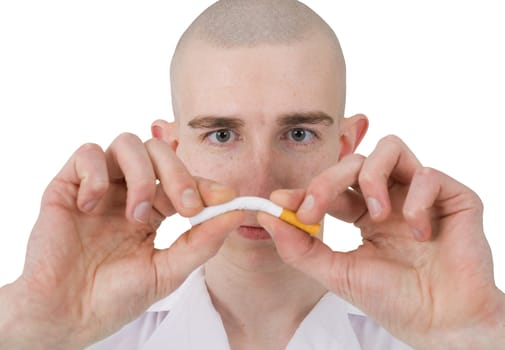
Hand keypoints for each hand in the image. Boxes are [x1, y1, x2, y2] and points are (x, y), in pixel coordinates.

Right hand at [0, 133, 242, 349]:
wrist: (65, 316)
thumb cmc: (114, 298)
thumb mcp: (168, 272)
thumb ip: (203, 242)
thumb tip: (238, 213)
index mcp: (152, 211)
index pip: (182, 180)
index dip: (204, 183)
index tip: (224, 197)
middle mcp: (126, 193)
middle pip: (159, 153)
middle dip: (179, 174)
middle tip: (186, 208)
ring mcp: (99, 188)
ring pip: (126, 144)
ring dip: (141, 176)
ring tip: (136, 216)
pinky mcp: (67, 187)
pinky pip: (86, 153)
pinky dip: (97, 174)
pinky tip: (93, 206)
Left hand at [259, 135, 504, 348]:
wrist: (443, 324)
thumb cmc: (394, 301)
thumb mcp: (337, 274)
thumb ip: (301, 248)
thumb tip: (266, 218)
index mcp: (365, 215)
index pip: (333, 187)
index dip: (306, 188)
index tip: (280, 200)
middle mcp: (392, 199)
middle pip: (354, 162)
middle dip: (327, 180)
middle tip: (313, 208)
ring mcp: (421, 195)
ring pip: (390, 148)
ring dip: (371, 177)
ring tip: (376, 214)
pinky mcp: (454, 197)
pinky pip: (429, 174)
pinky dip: (417, 199)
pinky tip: (420, 232)